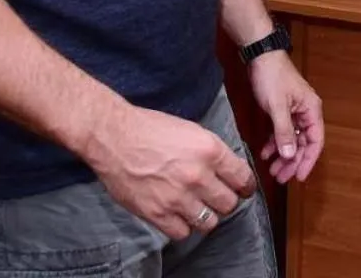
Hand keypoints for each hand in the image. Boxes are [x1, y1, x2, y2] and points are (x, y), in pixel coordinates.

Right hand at [81, 102, 255, 239]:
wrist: (114, 136)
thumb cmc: (150, 129)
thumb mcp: (192, 130)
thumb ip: (212, 152)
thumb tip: (229, 170)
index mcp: (210, 150)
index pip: (243, 179)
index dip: (246, 186)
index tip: (243, 189)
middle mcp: (197, 175)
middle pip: (229, 204)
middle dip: (226, 201)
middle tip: (217, 198)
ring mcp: (177, 197)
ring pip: (209, 222)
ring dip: (206, 216)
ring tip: (197, 207)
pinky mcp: (157, 213)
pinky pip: (183, 232)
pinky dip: (183, 226)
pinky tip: (178, 214)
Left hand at [249, 51, 323, 183]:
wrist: (260, 55)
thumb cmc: (272, 78)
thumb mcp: (277, 107)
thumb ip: (284, 132)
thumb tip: (290, 156)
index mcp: (312, 110)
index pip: (316, 142)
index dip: (308, 161)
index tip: (299, 178)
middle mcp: (306, 112)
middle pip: (303, 143)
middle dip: (292, 162)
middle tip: (280, 178)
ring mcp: (294, 111)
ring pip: (292, 140)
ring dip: (283, 155)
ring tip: (271, 170)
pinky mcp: (282, 110)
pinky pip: (282, 132)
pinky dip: (274, 143)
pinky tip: (265, 153)